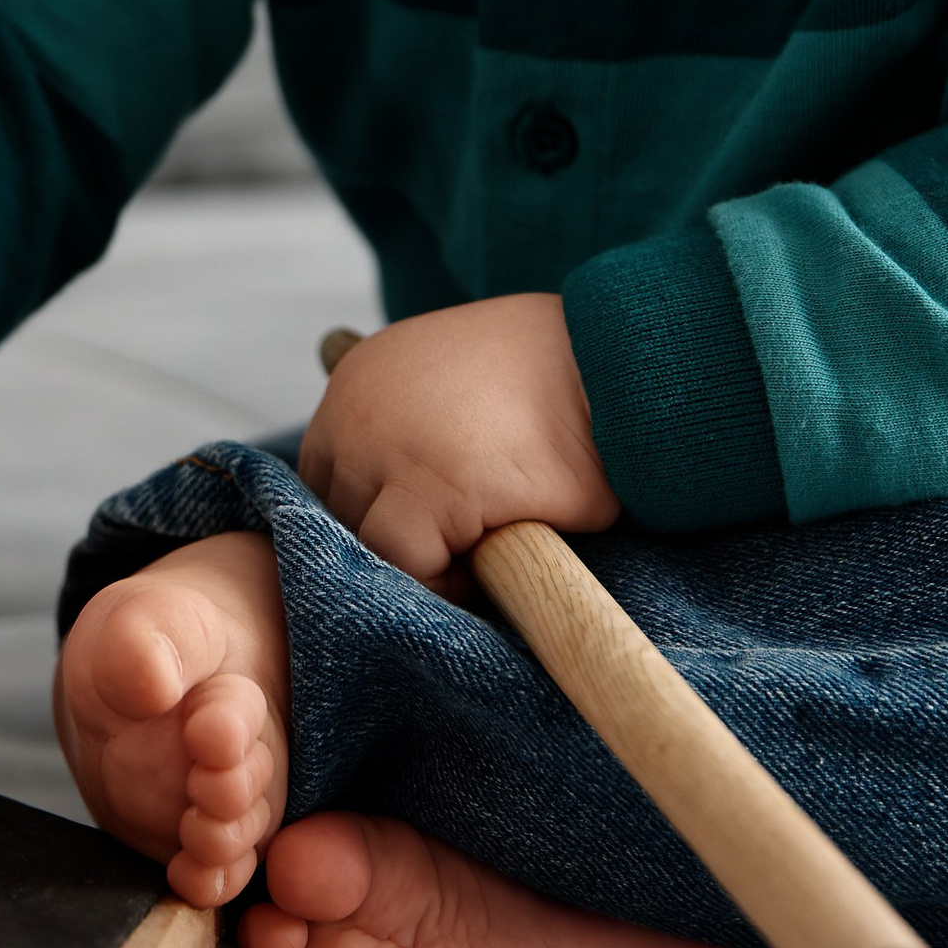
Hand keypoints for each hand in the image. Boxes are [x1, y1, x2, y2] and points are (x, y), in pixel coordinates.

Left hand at [297, 294, 617, 577]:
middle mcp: (354, 411)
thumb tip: (383, 509)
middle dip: (392, 538)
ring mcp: (384, 450)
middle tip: (462, 543)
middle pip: (339, 513)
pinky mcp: (430, 491)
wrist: (620, 366)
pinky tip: (502, 554)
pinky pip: (413, 567)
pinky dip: (451, 581)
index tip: (426, 528)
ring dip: (421, 561)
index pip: (326, 475)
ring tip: (485, 549)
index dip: (371, 512)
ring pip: (371, 545)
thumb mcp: (459, 387)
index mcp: (359, 378)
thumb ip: (413, 426)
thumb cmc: (553, 383)